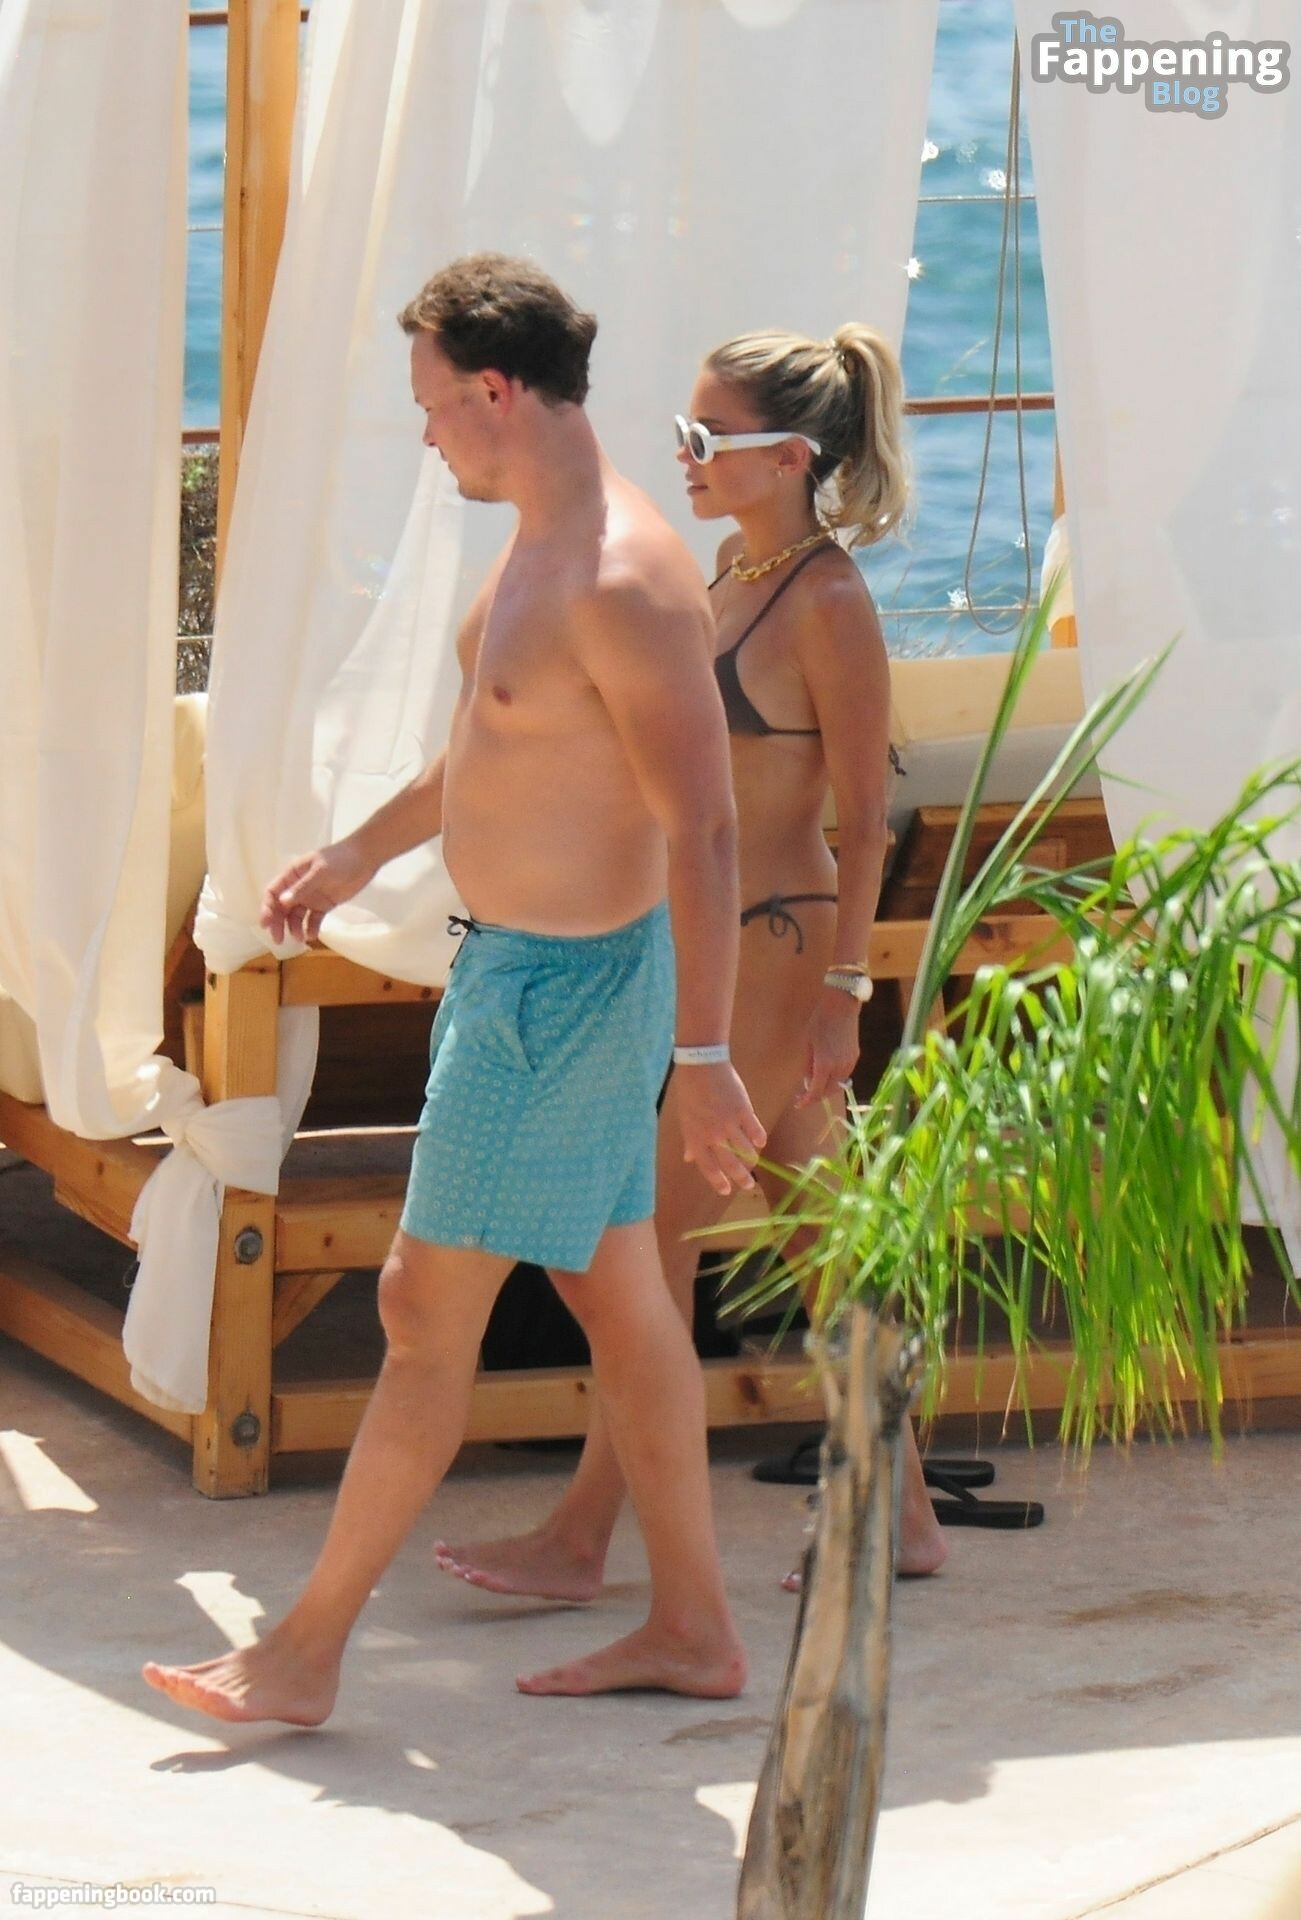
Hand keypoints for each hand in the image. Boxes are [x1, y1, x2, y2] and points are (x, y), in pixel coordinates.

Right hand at [259, 839, 375, 944]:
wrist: (365, 858)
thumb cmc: (340, 859)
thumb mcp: (320, 872)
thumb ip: (302, 887)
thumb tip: (282, 902)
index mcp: (292, 875)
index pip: (273, 893)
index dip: (267, 909)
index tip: (265, 924)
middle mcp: (298, 887)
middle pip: (282, 908)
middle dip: (278, 923)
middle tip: (279, 939)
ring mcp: (311, 897)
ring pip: (297, 916)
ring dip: (295, 927)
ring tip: (300, 938)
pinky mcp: (324, 905)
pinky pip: (314, 919)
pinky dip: (311, 927)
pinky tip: (312, 935)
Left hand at [676, 1062, 767, 1197]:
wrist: (702, 1066)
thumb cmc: (690, 1092)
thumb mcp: (685, 1118)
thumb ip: (690, 1140)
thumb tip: (688, 1158)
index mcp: (696, 1138)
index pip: (708, 1167)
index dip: (718, 1181)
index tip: (727, 1191)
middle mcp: (713, 1136)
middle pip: (731, 1164)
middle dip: (742, 1178)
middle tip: (749, 1185)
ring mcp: (730, 1124)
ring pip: (746, 1150)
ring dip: (752, 1158)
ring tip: (754, 1161)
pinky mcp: (744, 1111)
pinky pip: (755, 1131)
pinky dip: (759, 1138)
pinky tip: (760, 1142)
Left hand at [794, 988, 861, 1108]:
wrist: (841, 1006)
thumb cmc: (819, 1021)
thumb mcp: (806, 1044)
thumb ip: (807, 1066)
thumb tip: (808, 1082)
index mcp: (824, 1065)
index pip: (816, 1092)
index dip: (806, 1101)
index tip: (798, 1104)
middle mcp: (839, 1067)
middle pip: (828, 1091)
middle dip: (816, 1094)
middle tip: (804, 1092)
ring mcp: (850, 1063)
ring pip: (838, 1085)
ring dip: (826, 1086)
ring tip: (814, 1079)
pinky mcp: (855, 1057)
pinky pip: (844, 1074)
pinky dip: (834, 1077)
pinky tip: (826, 1070)